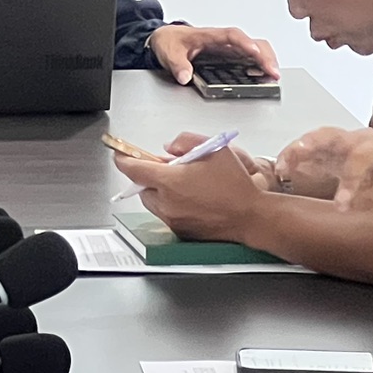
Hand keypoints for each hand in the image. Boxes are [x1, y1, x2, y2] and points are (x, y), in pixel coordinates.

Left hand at [111, 138, 264, 238]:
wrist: (252, 217)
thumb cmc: (235, 186)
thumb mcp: (214, 149)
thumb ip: (185, 141)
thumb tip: (169, 147)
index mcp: (169, 182)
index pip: (133, 169)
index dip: (123, 159)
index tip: (120, 153)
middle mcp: (166, 203)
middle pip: (142, 186)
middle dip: (150, 175)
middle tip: (169, 167)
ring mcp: (172, 220)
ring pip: (153, 201)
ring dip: (160, 191)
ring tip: (184, 183)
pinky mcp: (180, 231)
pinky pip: (166, 214)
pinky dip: (170, 204)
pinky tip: (191, 198)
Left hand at [149, 25, 278, 86]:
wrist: (166, 39)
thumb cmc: (171, 41)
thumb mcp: (169, 52)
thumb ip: (177, 64)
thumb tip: (185, 76)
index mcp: (210, 35)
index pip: (231, 36)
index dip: (245, 44)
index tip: (255, 53)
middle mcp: (224, 41)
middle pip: (251, 42)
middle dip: (265, 56)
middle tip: (273, 72)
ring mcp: (229, 49)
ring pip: (256, 49)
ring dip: (267, 61)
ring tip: (273, 77)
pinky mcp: (231, 57)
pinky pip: (251, 59)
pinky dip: (261, 66)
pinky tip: (265, 77)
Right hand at [276, 126, 372, 212]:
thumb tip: (358, 212)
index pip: (362, 160)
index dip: (350, 182)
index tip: (341, 205)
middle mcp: (356, 139)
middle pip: (331, 136)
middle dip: (310, 147)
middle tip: (293, 166)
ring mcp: (341, 140)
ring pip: (316, 137)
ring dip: (295, 150)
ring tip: (280, 169)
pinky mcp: (329, 147)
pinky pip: (308, 146)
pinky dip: (292, 156)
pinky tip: (281, 171)